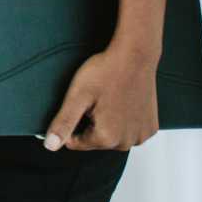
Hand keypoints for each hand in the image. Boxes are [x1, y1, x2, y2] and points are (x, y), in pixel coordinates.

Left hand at [43, 47, 159, 150]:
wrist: (134, 56)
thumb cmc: (105, 72)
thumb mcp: (77, 96)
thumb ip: (64, 123)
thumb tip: (50, 146)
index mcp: (107, 138)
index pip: (75, 142)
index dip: (72, 122)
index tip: (81, 103)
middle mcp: (127, 142)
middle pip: (95, 141)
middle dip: (90, 122)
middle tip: (97, 99)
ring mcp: (142, 135)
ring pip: (112, 137)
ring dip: (107, 123)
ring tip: (110, 99)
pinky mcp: (151, 128)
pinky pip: (128, 131)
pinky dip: (123, 121)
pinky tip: (122, 102)